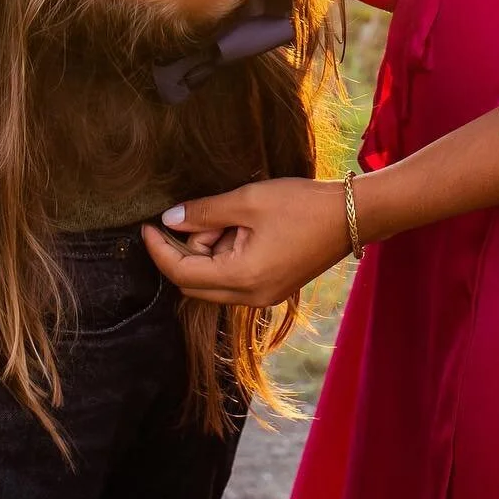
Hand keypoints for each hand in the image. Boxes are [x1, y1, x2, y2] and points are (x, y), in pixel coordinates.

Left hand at [141, 178, 350, 306]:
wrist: (353, 215)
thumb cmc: (302, 205)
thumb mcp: (248, 201)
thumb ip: (205, 213)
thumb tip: (169, 219)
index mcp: (242, 279)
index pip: (182, 273)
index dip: (159, 250)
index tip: (145, 225)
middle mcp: (250, 297)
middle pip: (196, 281)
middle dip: (188, 248)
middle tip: (202, 211)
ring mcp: (264, 296)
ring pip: (216, 279)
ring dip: (212, 248)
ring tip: (236, 214)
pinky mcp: (274, 287)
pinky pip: (236, 276)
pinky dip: (229, 252)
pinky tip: (244, 226)